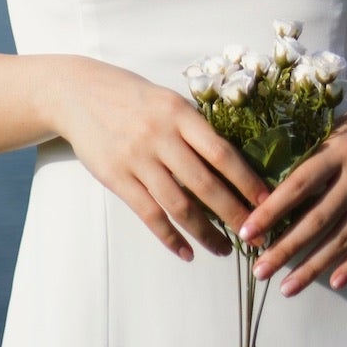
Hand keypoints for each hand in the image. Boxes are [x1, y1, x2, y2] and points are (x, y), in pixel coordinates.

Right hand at [51, 58, 269, 261]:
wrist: (78, 93)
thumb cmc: (132, 97)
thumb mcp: (168, 100)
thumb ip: (195, 129)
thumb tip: (232, 165)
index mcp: (179, 113)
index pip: (222, 152)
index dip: (246, 180)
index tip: (268, 201)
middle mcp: (160, 136)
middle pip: (205, 183)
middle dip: (234, 213)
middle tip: (256, 235)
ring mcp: (137, 159)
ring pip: (178, 205)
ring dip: (205, 233)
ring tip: (224, 249)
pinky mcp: (116, 178)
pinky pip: (148, 214)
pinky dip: (170, 237)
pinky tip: (186, 252)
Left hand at [236, 79, 346, 295]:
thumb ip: (323, 149)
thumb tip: (286, 179)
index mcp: (342, 146)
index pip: (299, 183)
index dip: (272, 209)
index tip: (247, 230)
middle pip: (317, 219)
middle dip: (285, 248)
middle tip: (258, 271)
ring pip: (344, 238)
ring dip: (312, 266)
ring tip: (287, 288)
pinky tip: (333, 283)